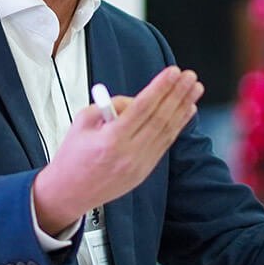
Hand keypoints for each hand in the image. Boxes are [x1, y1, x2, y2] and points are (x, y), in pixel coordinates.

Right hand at [32, 66, 203, 234]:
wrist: (69, 192)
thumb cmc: (72, 156)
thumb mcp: (81, 122)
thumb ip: (108, 106)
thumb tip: (133, 99)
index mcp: (110, 140)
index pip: (142, 108)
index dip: (160, 88)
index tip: (172, 72)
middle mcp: (128, 154)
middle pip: (159, 118)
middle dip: (177, 94)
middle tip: (189, 76)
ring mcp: (139, 165)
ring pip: (167, 131)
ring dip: (183, 108)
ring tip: (194, 89)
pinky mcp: (144, 171)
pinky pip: (165, 144)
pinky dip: (178, 125)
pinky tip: (186, 110)